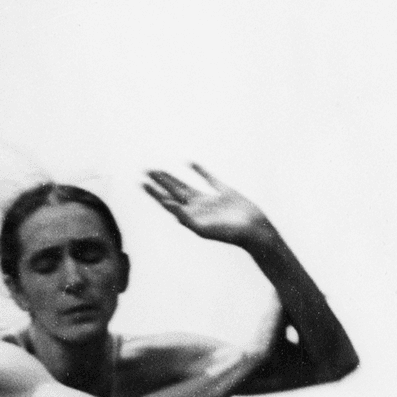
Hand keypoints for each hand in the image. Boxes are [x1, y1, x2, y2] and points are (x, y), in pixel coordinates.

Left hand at [142, 164, 270, 247]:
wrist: (255, 231)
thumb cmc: (230, 233)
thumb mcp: (203, 227)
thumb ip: (184, 216)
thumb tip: (167, 204)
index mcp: (190, 217)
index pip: (167, 202)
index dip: (154, 193)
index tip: (142, 181)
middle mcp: (197, 209)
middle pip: (173, 193)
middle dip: (159, 182)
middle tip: (146, 170)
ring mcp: (210, 200)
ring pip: (186, 186)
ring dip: (172, 178)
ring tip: (160, 170)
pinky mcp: (224, 192)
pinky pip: (208, 179)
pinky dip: (199, 171)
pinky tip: (190, 163)